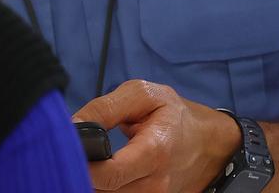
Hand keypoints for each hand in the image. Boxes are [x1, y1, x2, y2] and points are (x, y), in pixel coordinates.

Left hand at [72, 80, 241, 192]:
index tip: (70, 148)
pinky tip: (101, 171)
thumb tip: (71, 125)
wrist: (207, 143)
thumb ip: (105, 108)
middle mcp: (155, 183)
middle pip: (103, 190)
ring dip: (91, 180)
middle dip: (82, 170)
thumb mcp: (143, 95)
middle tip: (75, 151)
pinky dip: (103, 187)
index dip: (83, 164)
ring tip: (90, 158)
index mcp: (155, 151)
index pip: (110, 174)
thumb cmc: (174, 115)